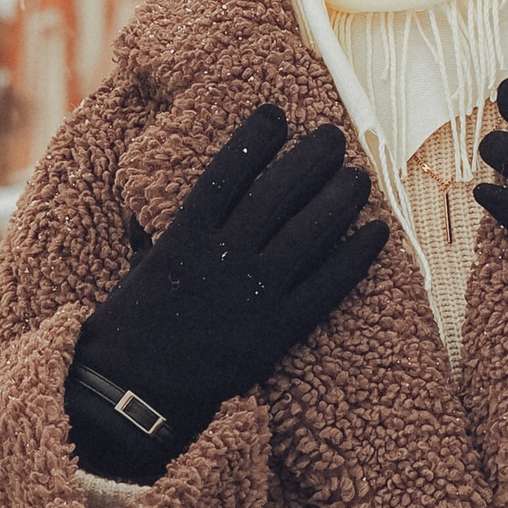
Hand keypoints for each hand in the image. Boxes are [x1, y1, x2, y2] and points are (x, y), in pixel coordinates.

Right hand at [67, 107, 385, 478]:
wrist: (134, 391)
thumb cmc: (131, 327)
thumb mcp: (139, 266)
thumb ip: (161, 232)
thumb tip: (165, 206)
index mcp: (184, 236)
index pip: (226, 173)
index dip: (254, 140)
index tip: (275, 115)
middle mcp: (222, 258)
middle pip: (277, 195)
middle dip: (309, 160)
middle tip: (333, 138)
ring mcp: (252, 295)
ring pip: (308, 234)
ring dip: (338, 199)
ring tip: (359, 177)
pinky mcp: (276, 331)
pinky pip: (326, 287)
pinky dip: (355, 257)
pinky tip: (376, 232)